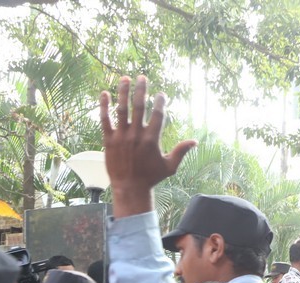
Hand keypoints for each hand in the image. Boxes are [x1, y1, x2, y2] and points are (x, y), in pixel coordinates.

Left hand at [99, 76, 196, 216]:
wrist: (130, 188)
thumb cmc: (151, 177)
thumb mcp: (170, 166)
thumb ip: (181, 151)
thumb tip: (195, 141)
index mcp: (152, 140)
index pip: (157, 115)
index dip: (160, 102)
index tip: (161, 93)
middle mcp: (136, 135)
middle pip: (139, 107)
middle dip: (141, 90)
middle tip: (142, 77)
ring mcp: (121, 137)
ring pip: (121, 109)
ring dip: (123, 92)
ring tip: (124, 78)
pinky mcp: (108, 140)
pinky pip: (104, 120)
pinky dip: (104, 106)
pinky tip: (104, 93)